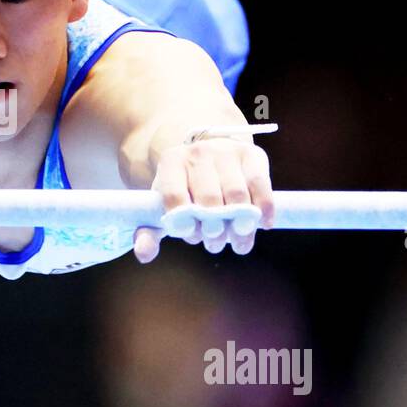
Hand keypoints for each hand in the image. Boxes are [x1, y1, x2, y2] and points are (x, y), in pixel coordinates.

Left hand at [133, 138, 274, 261]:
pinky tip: (262, 225)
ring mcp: (227, 152)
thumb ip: (149, 231)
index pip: (174, 194)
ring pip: (236, 195)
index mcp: (171, 162)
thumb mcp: (162, 205)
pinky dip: (263, 210)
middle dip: (213, 229)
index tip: (190, 235)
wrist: (207, 154)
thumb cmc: (183, 188)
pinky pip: (261, 185)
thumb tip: (144, 255)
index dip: (183, 220)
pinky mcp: (252, 155)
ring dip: (240, 225)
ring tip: (236, 241)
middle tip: (214, 243)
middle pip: (208, 198)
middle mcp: (198, 153)